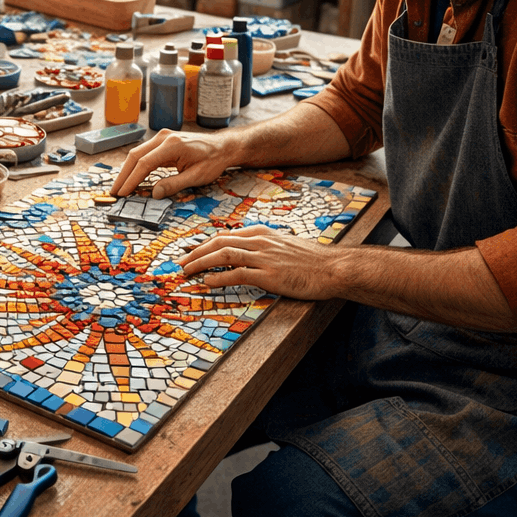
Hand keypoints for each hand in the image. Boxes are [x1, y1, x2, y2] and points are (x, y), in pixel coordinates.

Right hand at [110, 128, 239, 198]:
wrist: (222, 146)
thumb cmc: (212, 161)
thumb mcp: (196, 177)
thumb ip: (174, 185)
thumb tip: (154, 194)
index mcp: (173, 145)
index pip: (145, 163)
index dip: (132, 180)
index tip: (123, 194)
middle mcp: (164, 137)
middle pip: (135, 156)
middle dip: (123, 175)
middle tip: (114, 192)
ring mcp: (162, 137)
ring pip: (137, 154)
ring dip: (127, 171)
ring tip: (119, 187)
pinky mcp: (162, 141)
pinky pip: (144, 153)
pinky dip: (135, 166)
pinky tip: (130, 177)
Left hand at [177, 225, 339, 300]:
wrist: (335, 268)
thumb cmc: (313, 260)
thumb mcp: (286, 245)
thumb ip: (266, 246)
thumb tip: (248, 252)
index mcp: (264, 233)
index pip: (226, 235)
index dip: (205, 244)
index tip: (191, 251)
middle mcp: (261, 242)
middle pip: (219, 242)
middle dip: (196, 252)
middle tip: (181, 262)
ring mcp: (265, 258)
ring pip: (224, 255)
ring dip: (201, 263)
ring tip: (187, 272)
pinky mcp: (270, 275)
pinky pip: (238, 274)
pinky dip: (219, 278)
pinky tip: (208, 283)